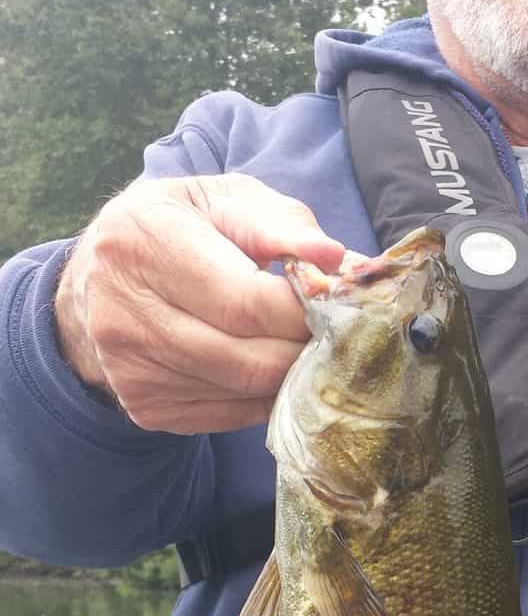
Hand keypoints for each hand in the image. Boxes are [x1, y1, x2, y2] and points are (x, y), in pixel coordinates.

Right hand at [55, 173, 344, 433]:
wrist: (101, 276)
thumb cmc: (180, 226)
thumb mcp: (222, 200)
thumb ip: (279, 223)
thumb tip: (334, 257)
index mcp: (143, 243)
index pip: (245, 302)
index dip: (304, 311)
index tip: (337, 304)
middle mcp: (125, 313)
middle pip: (248, 358)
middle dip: (305, 348)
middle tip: (335, 331)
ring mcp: (131, 370)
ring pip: (244, 393)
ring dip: (291, 374)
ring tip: (307, 344)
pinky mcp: (146, 407)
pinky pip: (231, 415)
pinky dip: (265, 395)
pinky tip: (270, 364)